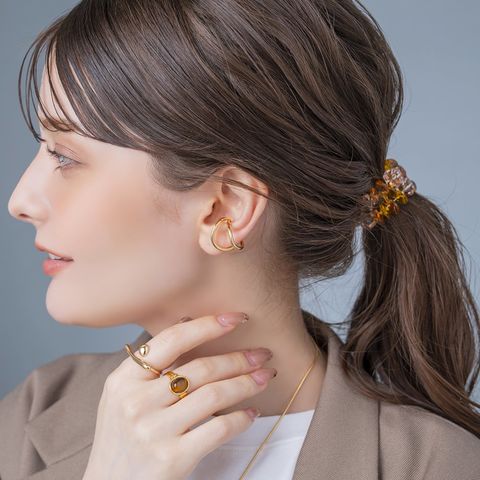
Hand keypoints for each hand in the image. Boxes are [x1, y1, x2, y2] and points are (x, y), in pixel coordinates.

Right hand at [82, 313, 275, 479]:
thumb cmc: (123, 436)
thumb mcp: (124, 395)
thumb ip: (153, 363)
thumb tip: (189, 320)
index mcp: (123, 379)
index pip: (172, 340)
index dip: (208, 325)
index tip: (236, 318)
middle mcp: (136, 402)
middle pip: (200, 369)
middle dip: (238, 358)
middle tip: (262, 354)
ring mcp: (153, 431)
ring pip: (214, 395)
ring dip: (246, 383)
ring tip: (265, 377)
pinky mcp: (172, 458)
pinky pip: (218, 429)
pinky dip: (241, 417)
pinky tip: (252, 412)